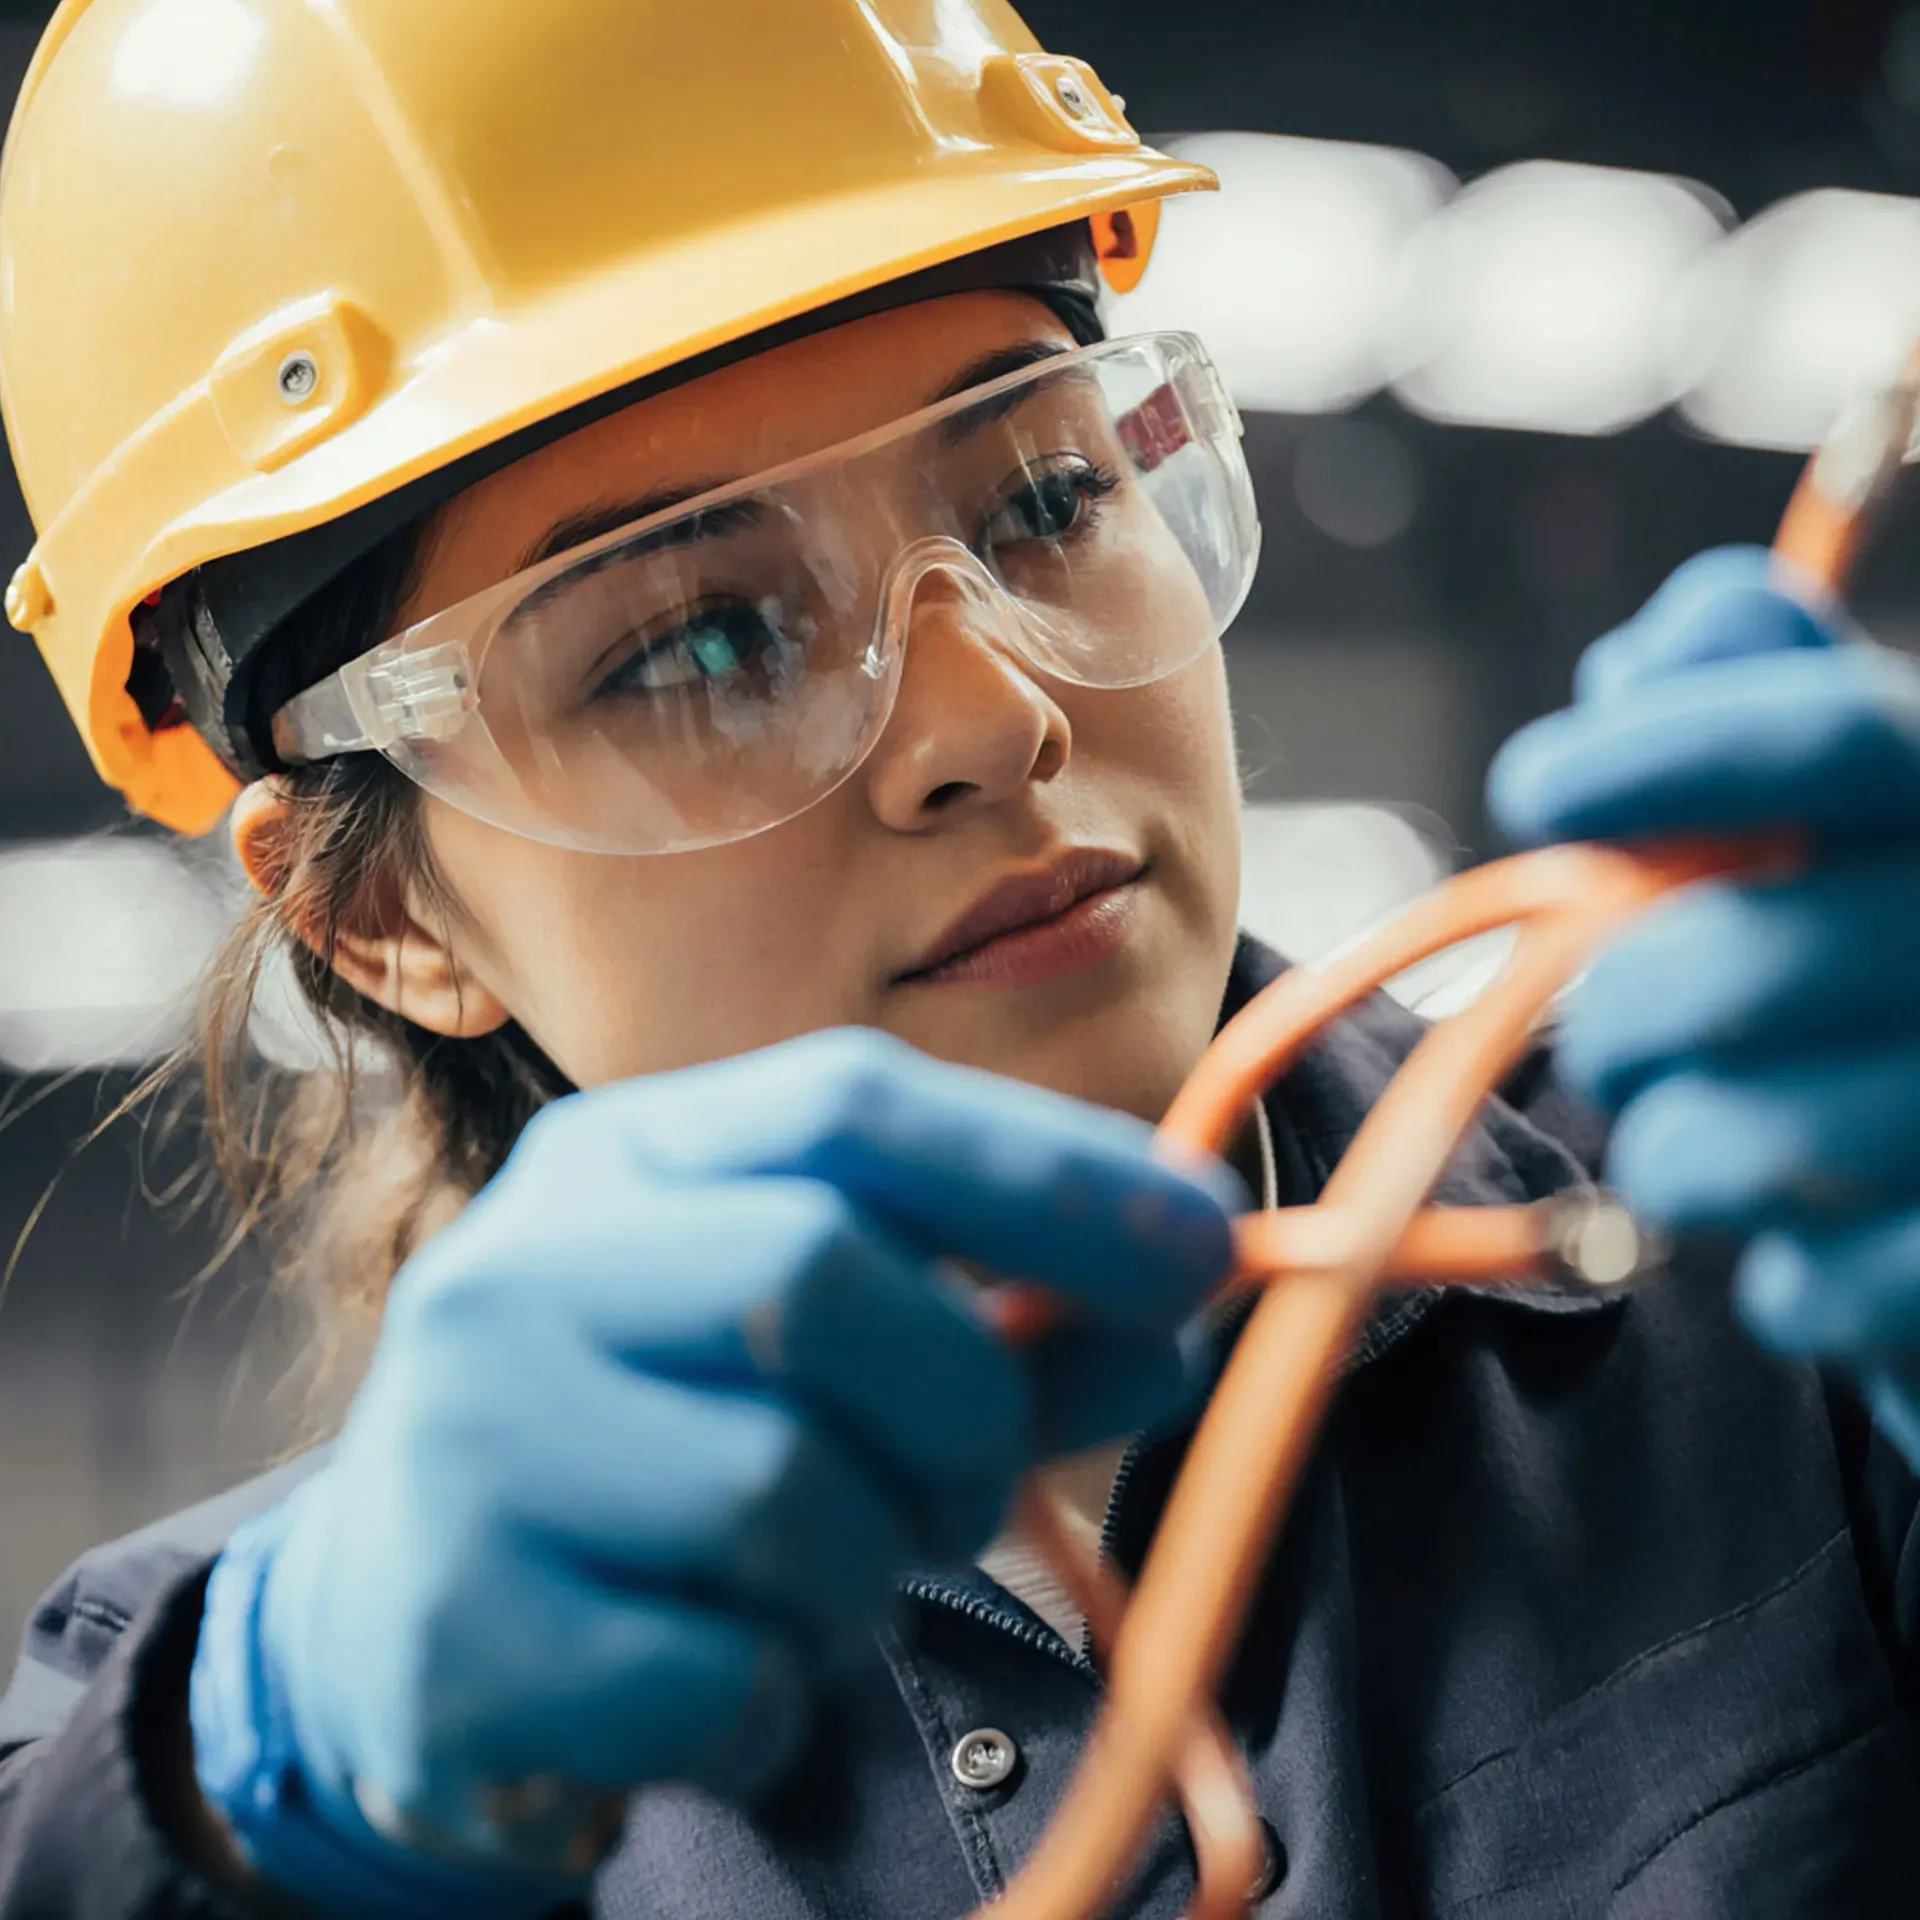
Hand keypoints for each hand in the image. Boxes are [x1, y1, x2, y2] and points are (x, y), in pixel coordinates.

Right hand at [188, 1029, 1241, 1916]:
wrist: (400, 1613)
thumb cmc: (659, 1446)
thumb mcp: (823, 1353)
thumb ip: (1001, 1322)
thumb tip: (1185, 1317)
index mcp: (623, 1158)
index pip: (848, 1102)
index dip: (1046, 1167)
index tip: (1208, 1240)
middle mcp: (521, 1266)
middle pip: (820, 1277)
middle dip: (963, 1405)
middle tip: (967, 1483)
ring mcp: (467, 1444)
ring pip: (781, 1494)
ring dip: (867, 1569)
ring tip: (808, 1580)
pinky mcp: (457, 1635)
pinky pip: (720, 1679)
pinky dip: (778, 1698)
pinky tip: (714, 1675)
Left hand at [1489, 546, 1919, 1464]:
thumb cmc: (1877, 947)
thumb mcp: (1834, 795)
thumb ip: (1745, 692)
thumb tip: (1642, 664)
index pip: (1829, 735)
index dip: (1664, 753)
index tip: (1533, 786)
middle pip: (1734, 965)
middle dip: (1625, 1007)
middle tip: (1624, 1020)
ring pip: (1747, 1144)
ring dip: (1675, 1144)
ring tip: (1708, 1129)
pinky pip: (1814, 1290)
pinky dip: (1773, 1269)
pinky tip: (1796, 1233)